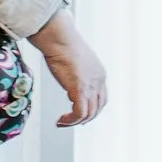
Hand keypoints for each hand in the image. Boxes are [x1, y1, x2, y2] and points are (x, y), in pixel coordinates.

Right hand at [28, 7, 106, 127]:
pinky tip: (61, 120)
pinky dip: (70, 120)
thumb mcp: (76, 62)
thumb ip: (77, 73)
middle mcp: (99, 80)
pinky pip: (79, 113)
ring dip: (75, 121)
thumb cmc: (63, 45)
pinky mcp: (80, 89)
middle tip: (70, 121)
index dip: (91, 108)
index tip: (78, 114)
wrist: (60, 38)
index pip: (101, 97)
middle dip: (85, 118)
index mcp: (99, 73)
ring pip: (89, 114)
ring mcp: (91, 85)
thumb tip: (71, 80)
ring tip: (62, 122)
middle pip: (98, 108)